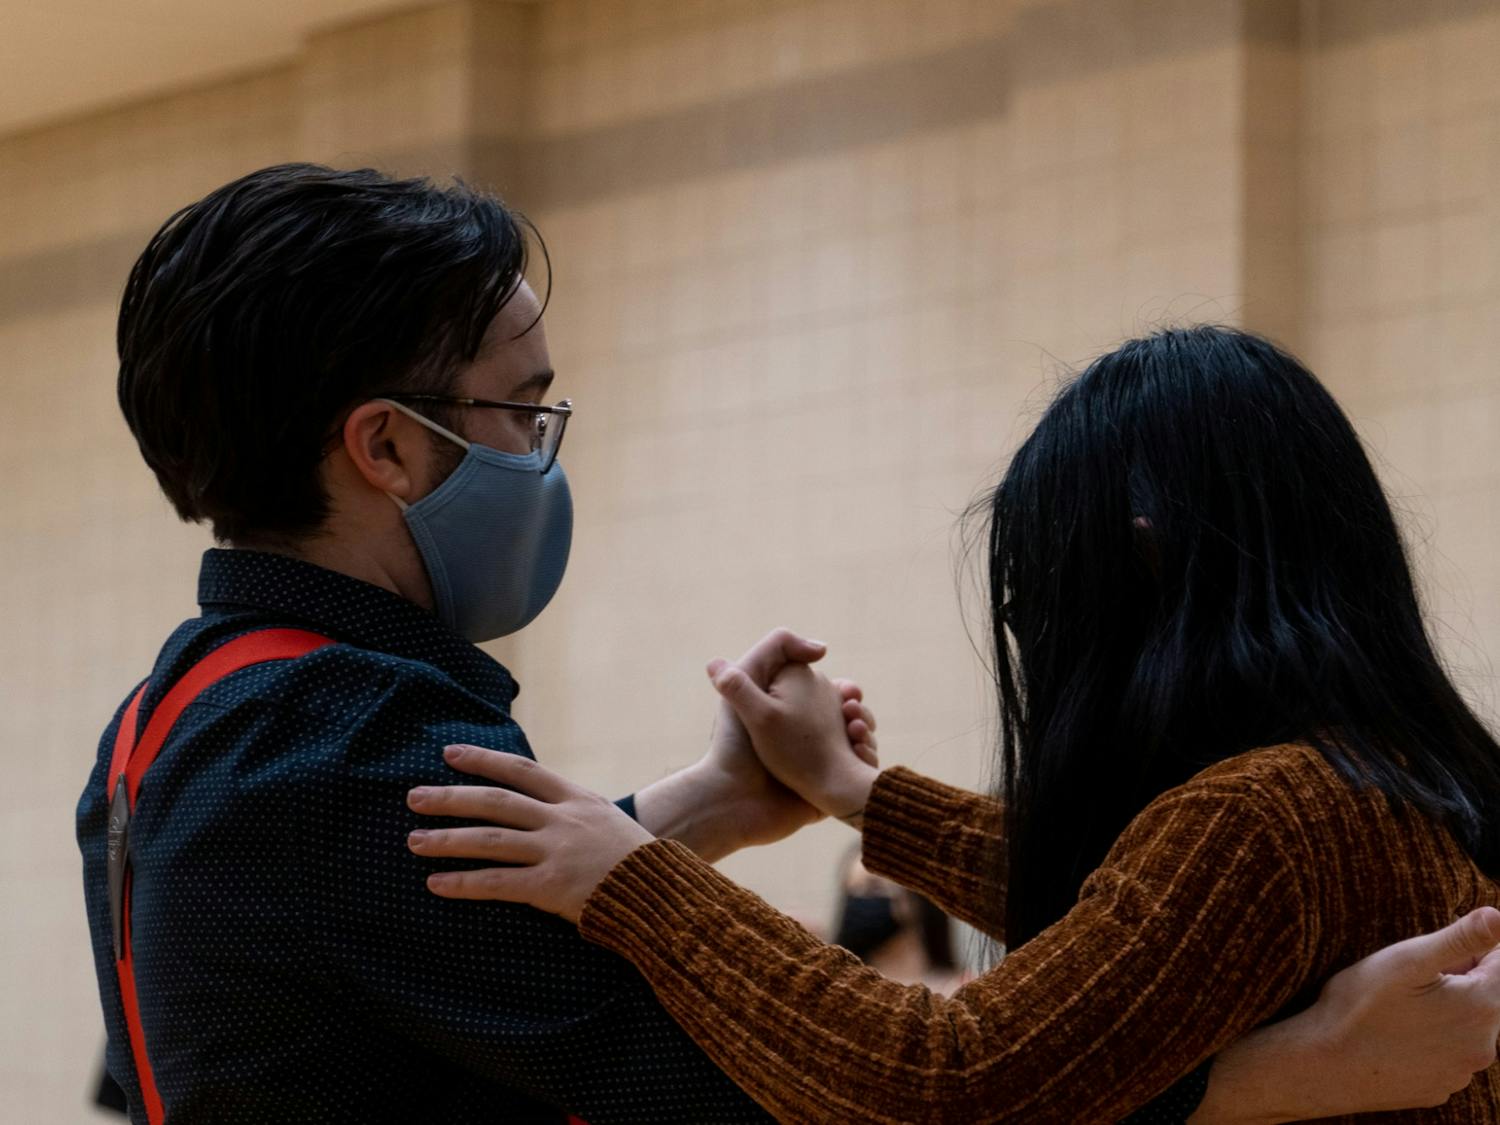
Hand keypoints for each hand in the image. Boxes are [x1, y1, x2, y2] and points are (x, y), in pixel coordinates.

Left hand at [407, 744, 653, 921]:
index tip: (450, 754)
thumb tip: (539, 810)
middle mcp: (562, 820)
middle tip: (414, 797)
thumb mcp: (608, 823)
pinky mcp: (550, 887)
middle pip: (495, 802)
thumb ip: (574, 814)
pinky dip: (463, 883)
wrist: (663, 894)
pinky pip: (497, 884)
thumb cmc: (637, 863)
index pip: (522, 771)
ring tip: (414, 841)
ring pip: (489, 840)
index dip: (484, 760)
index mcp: (577, 799)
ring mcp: (555, 852)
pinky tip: (436, 884)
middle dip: (451, 798)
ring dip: (447, 840)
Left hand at [636, 628, 876, 858]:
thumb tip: (822, 648)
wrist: (736, 805)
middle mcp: (800, 731)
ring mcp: (814, 760)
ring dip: (864, 731)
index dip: (841, 687)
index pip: (825, 688)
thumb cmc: (736, 745)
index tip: (847, 690)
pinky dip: (865, 759)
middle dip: (856, 708)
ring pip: (855, 737)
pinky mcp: (823, 786)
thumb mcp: (746, 685)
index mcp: (784, 708)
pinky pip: (856, 769)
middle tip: (854, 713)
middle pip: (844, 709)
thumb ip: (771, 652)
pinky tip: (860, 755)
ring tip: (858, 734)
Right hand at [1193, 907, 1499, 1121]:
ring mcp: (1462, 1072)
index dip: (1473, 948)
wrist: (1323, 1066)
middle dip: (1460, 979)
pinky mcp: (1440, 1088)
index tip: (1436, 950)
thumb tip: (1498, 916)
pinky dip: (1431, 1040)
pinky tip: (1395, 1034)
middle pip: (1488, 997)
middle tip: (1410, 976)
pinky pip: (1447, 1054)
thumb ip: (1461, 938)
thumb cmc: (1359, 1008)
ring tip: (1398, 1005)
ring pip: (1467, 1027)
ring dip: (1446, 1010)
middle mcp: (1483, 1045)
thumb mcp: (1406, 960)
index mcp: (1481, 1007)